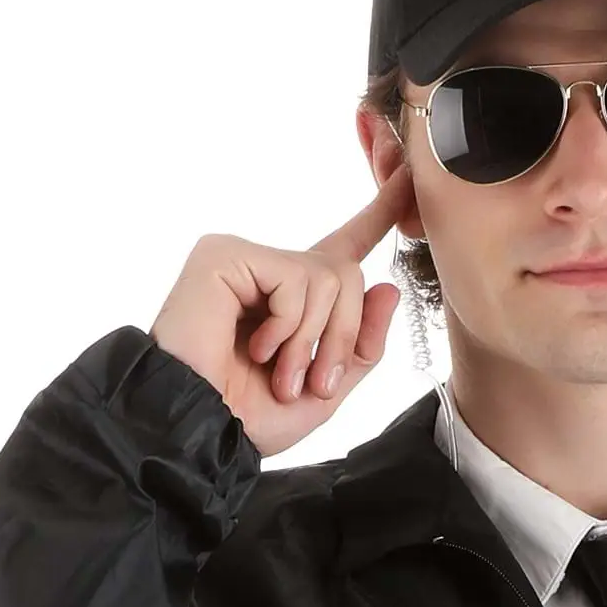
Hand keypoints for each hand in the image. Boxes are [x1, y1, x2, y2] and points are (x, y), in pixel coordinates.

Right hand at [148, 161, 416, 458]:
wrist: (200, 430)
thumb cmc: (247, 416)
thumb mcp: (324, 391)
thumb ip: (361, 344)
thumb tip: (386, 286)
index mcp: (293, 299)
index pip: (344, 246)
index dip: (378, 213)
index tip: (405, 176)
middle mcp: (270, 270)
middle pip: (347, 272)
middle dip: (343, 335)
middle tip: (315, 382)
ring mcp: (247, 258)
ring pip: (329, 276)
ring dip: (314, 340)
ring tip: (281, 373)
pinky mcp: (226, 254)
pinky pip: (295, 279)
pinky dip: (288, 326)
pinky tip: (256, 348)